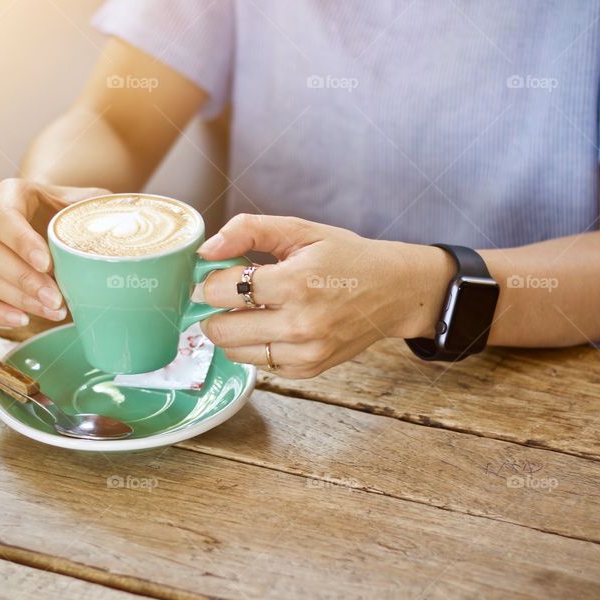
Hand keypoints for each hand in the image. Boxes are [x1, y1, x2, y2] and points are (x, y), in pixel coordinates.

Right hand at [0, 179, 108, 326]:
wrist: (53, 214)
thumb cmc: (70, 208)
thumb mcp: (87, 200)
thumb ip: (102, 207)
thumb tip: (131, 222)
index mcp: (8, 195)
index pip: (5, 218)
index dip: (23, 243)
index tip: (48, 264)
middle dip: (26, 281)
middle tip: (57, 299)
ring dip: (20, 299)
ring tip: (55, 310)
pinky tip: (22, 320)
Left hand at [198, 214, 453, 377]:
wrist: (394, 291)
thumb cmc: (346, 257)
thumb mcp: (300, 230)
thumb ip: (249, 231)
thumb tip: (206, 250)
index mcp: (296, 282)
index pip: (222, 290)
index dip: (208, 280)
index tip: (214, 273)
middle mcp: (300, 324)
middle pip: (220, 329)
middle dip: (214, 309)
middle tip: (227, 295)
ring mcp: (305, 352)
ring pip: (235, 351)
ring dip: (233, 330)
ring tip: (251, 309)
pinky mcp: (309, 369)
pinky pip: (260, 363)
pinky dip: (257, 346)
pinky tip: (274, 325)